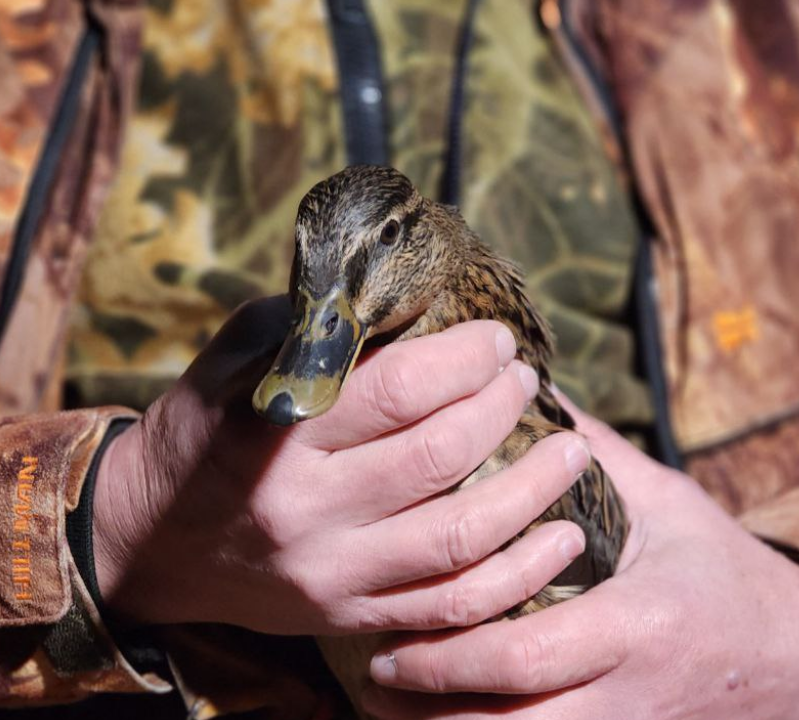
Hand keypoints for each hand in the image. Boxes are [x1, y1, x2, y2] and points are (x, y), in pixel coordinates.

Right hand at [90, 296, 589, 635]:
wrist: (150, 540)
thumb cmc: (195, 435)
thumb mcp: (230, 361)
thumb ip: (310, 327)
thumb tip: (399, 295)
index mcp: (271, 434)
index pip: (391, 391)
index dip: (461, 360)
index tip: (495, 341)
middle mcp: (305, 510)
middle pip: (436, 456)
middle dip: (499, 407)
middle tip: (523, 378)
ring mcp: (331, 572)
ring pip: (459, 537)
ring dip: (532, 488)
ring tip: (572, 447)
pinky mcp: (348, 614)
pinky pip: (451, 605)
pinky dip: (519, 572)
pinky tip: (561, 535)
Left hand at [362, 397, 798, 718]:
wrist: (792, 658)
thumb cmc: (722, 574)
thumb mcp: (669, 507)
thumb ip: (600, 456)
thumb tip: (534, 395)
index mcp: (635, 625)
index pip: (525, 655)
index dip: (447, 657)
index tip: (388, 642)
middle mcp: (627, 695)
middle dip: (429, 712)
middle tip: (373, 676)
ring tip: (389, 707)